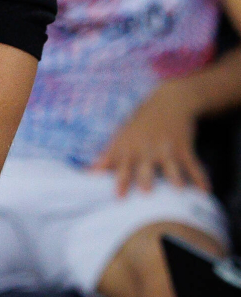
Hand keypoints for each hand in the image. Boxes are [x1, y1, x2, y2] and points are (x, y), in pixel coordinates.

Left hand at [92, 81, 207, 194]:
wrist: (169, 102)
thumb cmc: (139, 125)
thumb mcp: (121, 137)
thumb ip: (108, 157)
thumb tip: (89, 174)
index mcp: (129, 148)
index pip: (121, 165)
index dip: (119, 179)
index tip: (117, 195)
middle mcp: (146, 149)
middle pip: (144, 167)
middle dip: (145, 178)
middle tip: (145, 191)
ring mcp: (166, 148)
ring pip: (170, 166)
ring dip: (174, 177)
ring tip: (178, 190)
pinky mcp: (184, 148)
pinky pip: (192, 165)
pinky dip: (200, 177)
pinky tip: (205, 190)